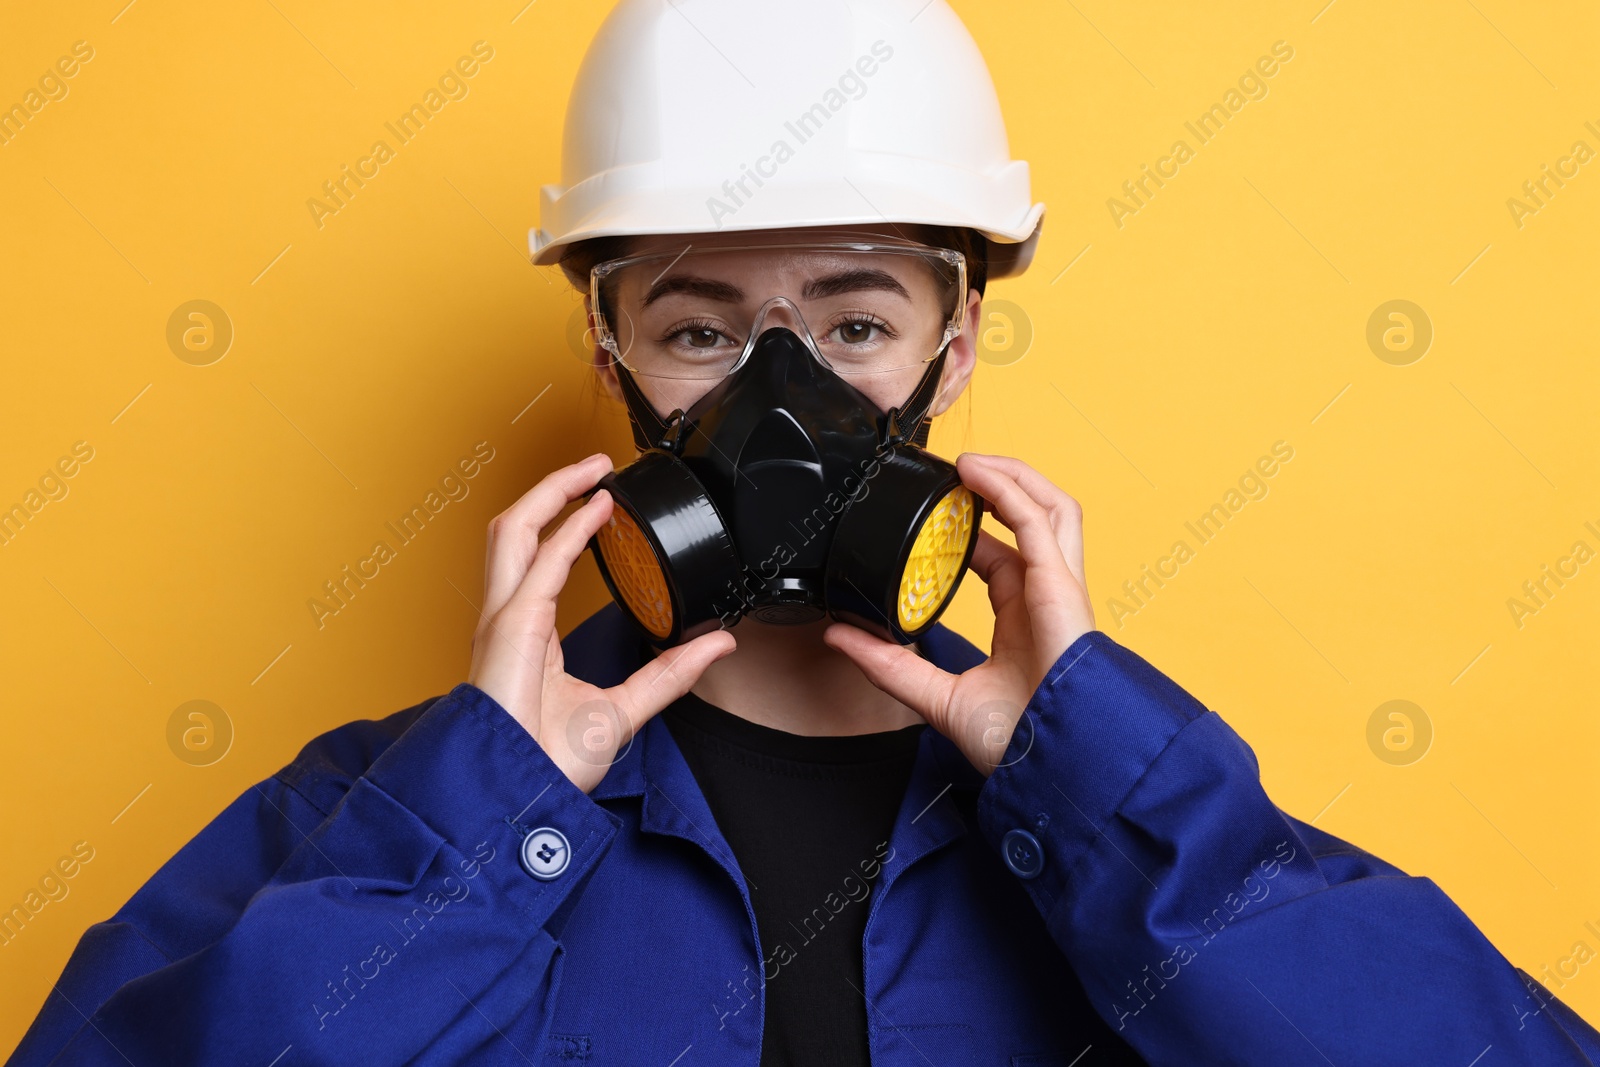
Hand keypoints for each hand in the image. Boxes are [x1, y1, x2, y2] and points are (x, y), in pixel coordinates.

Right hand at [468, 453, 735, 793]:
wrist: (522, 799)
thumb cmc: (549, 764)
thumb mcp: (624, 710)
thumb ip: (669, 674)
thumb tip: (718, 645)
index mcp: (525, 633)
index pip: (537, 558)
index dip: (564, 522)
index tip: (603, 504)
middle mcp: (508, 618)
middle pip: (516, 530)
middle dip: (552, 488)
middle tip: (597, 466)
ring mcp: (504, 620)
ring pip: (513, 530)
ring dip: (551, 490)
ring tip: (592, 468)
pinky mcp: (512, 627)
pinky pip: (540, 562)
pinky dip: (567, 528)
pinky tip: (598, 508)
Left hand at [823, 453, 1093, 775]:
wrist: (1047, 767)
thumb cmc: (1014, 743)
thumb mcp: (934, 696)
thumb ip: (889, 664)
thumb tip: (840, 638)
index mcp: (1024, 619)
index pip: (1003, 556)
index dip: (973, 529)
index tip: (935, 516)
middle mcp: (1046, 597)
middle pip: (1034, 520)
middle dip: (998, 489)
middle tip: (953, 476)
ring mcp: (1058, 588)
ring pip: (1051, 507)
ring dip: (1011, 475)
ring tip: (967, 462)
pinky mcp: (1062, 585)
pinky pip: (1039, 521)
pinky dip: (1009, 490)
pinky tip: (976, 475)